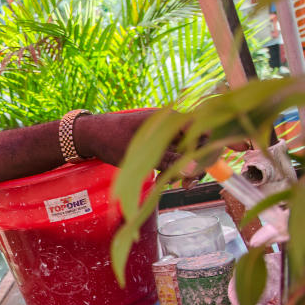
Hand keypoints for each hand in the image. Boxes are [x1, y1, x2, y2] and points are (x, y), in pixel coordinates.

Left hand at [80, 109, 209, 187]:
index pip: (206, 130)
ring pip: (187, 153)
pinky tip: (162, 181)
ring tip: (169, 184)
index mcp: (173, 119)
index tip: (207, 166)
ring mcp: (167, 134)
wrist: (91, 136)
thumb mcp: (142, 153)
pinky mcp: (159, 144)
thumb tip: (194, 168)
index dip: (212, 147)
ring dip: (183, 170)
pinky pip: (174, 156)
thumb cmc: (113, 139)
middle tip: (184, 185)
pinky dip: (172, 168)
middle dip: (196, 165)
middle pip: (200, 144)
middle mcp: (174, 124)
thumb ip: (169, 160)